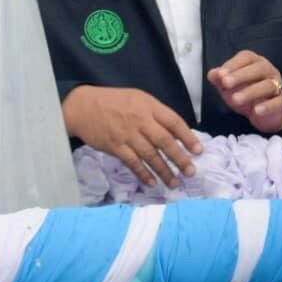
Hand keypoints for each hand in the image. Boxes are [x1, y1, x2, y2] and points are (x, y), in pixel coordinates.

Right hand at [64, 86, 202, 187]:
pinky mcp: (115, 146)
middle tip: (191, 172)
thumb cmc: (113, 101)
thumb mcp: (137, 98)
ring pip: (150, 155)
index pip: (174, 122)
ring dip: (164, 171)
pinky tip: (152, 183)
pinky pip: (133, 163)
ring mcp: (128, 135)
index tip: (198, 150)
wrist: (83, 106)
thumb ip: (155, 112)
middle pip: (165, 141)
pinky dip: (143, 174)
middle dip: (180, 158)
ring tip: (174, 183)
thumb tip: (174, 131)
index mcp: (149, 106)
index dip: (188, 137)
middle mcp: (141, 120)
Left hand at [207, 51, 281, 133]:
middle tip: (226, 84)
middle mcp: (268, 71)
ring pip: (267, 85)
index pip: (246, 58)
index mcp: (255, 62)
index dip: (233, 64)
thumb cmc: (247, 93)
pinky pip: (277, 102)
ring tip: (235, 100)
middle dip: (241, 75)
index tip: (220, 74)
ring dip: (250, 92)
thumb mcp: (230, 87)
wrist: (266, 112)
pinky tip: (256, 110)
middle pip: (258, 69)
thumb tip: (212, 74)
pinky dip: (267, 106)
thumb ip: (221, 79)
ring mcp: (277, 85)